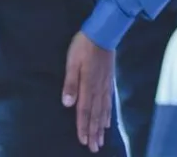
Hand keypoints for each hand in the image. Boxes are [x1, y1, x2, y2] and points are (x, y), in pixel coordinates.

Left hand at [62, 32, 114, 152]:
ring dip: (101, 126)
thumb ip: (70, 83)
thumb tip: (67, 104)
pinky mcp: (109, 80)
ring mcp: (105, 85)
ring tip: (101, 139)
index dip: (83, 127)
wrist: (104, 32)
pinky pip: (109, 101)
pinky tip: (107, 120)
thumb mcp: (72, 62)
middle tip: (94, 148)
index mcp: (88, 85)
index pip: (84, 111)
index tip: (83, 141)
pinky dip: (108, 113)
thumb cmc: (84, 46)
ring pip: (103, 110)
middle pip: (95, 114)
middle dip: (94, 132)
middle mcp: (98, 88)